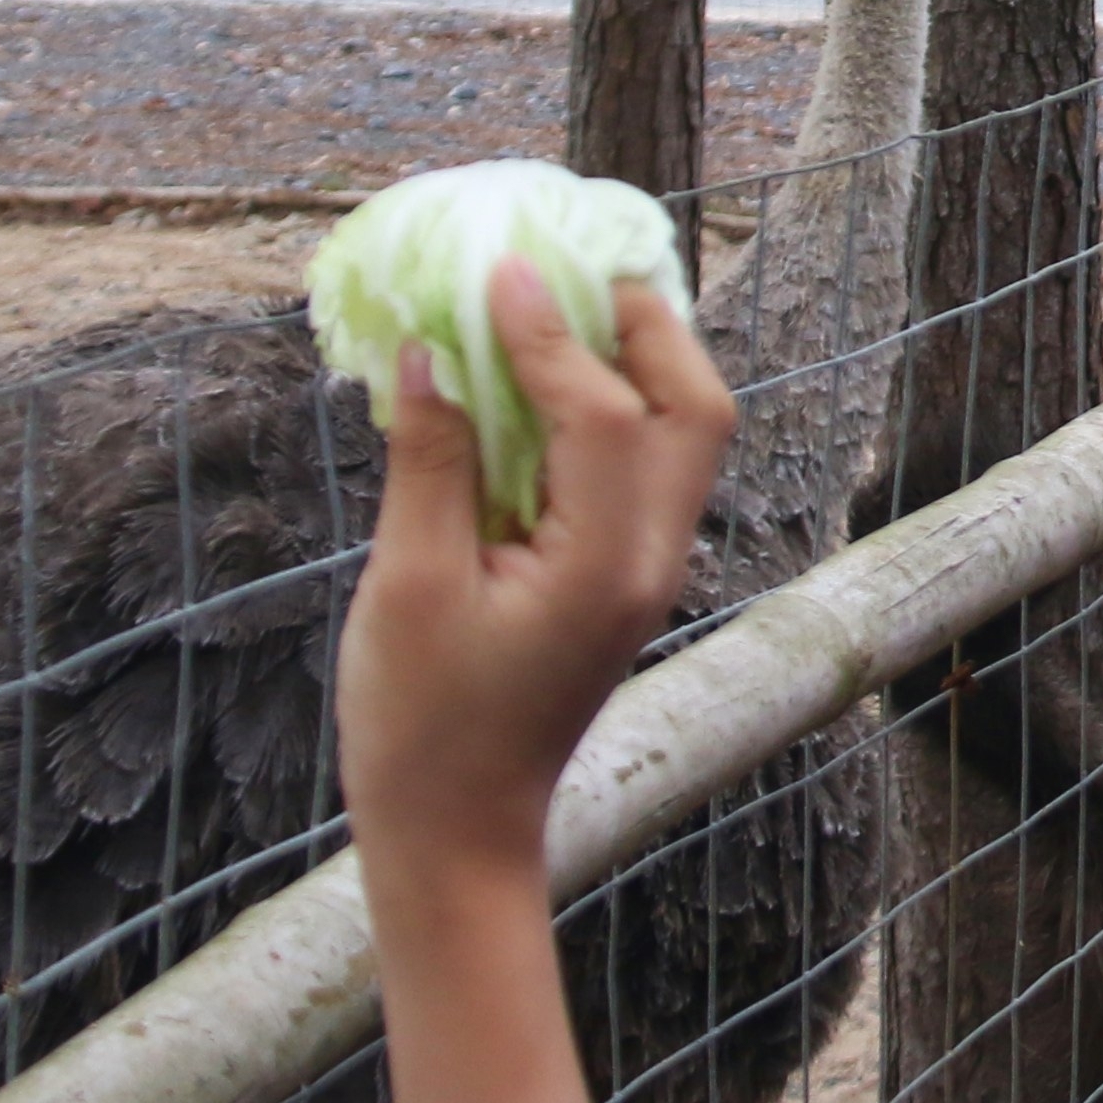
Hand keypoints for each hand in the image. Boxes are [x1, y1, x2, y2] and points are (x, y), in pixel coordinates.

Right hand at [342, 261, 733, 884]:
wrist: (457, 833)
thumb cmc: (420, 726)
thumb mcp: (407, 588)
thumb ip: (430, 464)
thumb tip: (429, 352)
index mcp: (605, 567)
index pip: (606, 412)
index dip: (551, 332)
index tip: (500, 271)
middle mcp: (651, 560)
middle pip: (695, 407)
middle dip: (646, 325)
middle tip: (576, 268)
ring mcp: (647, 570)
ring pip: (684, 434)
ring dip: (640, 359)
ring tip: (568, 302)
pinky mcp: (623, 577)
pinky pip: (645, 466)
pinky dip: (616, 406)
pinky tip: (547, 379)